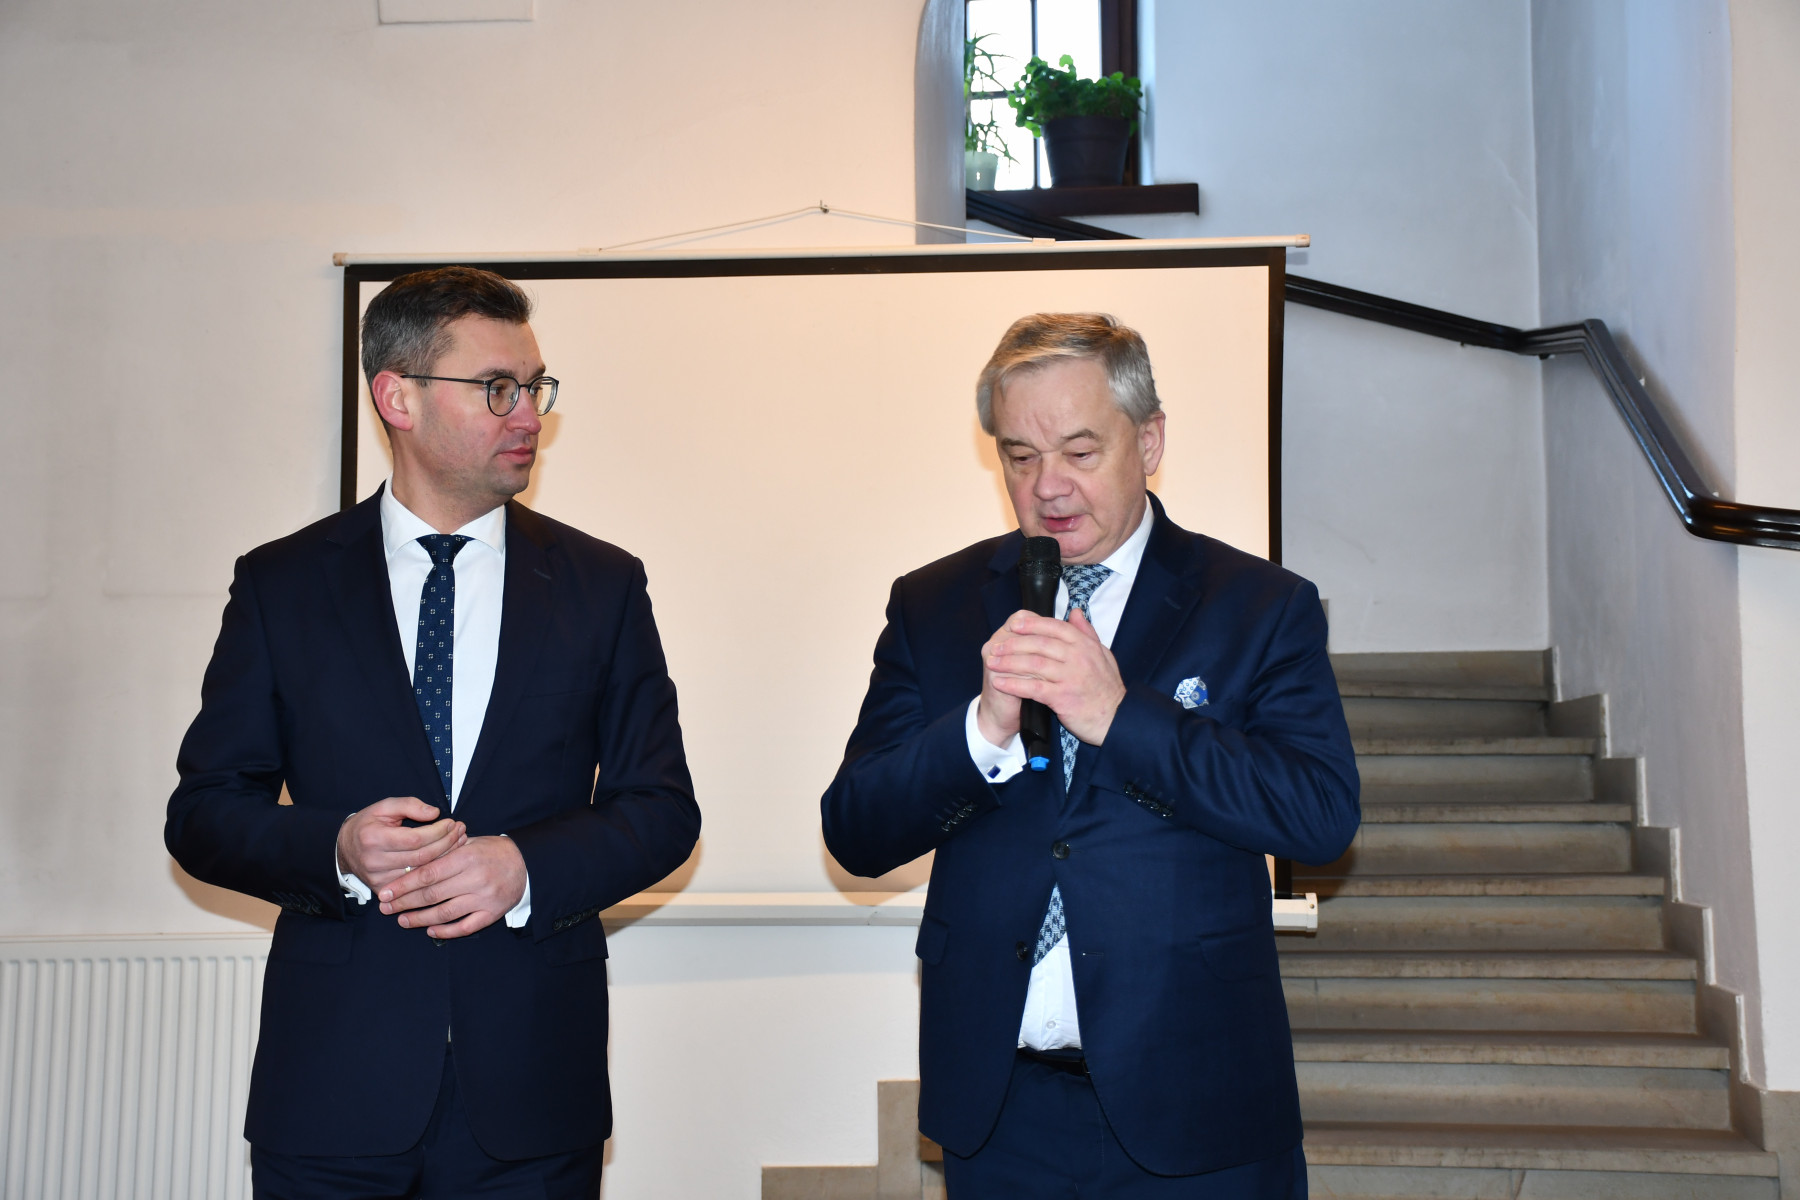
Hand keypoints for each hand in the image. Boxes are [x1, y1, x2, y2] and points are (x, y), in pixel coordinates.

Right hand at [338, 796, 465, 891]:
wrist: (344, 849)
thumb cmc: (368, 824)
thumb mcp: (384, 807)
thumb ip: (409, 805)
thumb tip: (434, 813)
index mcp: (374, 838)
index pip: (415, 838)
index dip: (438, 831)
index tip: (452, 823)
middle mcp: (375, 861)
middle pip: (421, 857)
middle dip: (446, 843)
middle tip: (461, 832)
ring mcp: (379, 879)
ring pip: (421, 873)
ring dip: (444, 858)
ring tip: (459, 842)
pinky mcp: (383, 890)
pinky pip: (414, 884)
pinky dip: (432, 872)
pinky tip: (446, 860)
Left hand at [378, 835, 527, 938]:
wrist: (527, 863)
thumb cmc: (492, 851)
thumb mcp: (469, 843)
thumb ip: (442, 852)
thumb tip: (409, 862)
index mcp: (466, 858)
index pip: (427, 874)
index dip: (403, 885)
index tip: (385, 892)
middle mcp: (474, 878)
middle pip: (432, 895)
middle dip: (404, 903)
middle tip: (385, 909)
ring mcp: (484, 898)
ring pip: (445, 913)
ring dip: (420, 919)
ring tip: (403, 921)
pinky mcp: (492, 912)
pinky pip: (465, 926)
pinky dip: (446, 931)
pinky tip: (431, 931)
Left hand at [982, 607, 1126, 745]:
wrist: (1116, 718)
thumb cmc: (1107, 688)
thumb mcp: (1103, 654)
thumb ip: (1087, 633)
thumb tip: (1075, 612)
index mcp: (1085, 645)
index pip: (1055, 627)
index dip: (1032, 624)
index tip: (1014, 624)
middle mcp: (1078, 657)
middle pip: (1039, 644)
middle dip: (1014, 644)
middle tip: (996, 647)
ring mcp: (1070, 677)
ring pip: (1033, 663)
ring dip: (1009, 662)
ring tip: (992, 663)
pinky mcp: (1062, 697)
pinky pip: (1032, 687)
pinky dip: (1013, 684)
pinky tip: (999, 683)